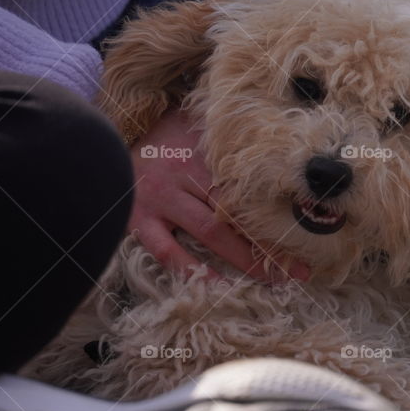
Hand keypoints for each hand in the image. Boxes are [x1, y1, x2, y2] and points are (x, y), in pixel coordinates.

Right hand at [127, 110, 309, 282]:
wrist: (102, 137)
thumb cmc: (160, 132)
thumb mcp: (193, 122)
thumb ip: (224, 136)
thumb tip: (268, 135)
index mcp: (203, 152)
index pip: (248, 187)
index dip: (278, 210)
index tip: (307, 229)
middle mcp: (184, 175)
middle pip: (237, 212)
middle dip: (271, 241)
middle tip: (303, 268)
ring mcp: (160, 199)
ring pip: (210, 232)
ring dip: (244, 258)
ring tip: (274, 279)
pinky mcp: (138, 219)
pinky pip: (167, 250)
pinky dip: (190, 270)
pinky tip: (214, 287)